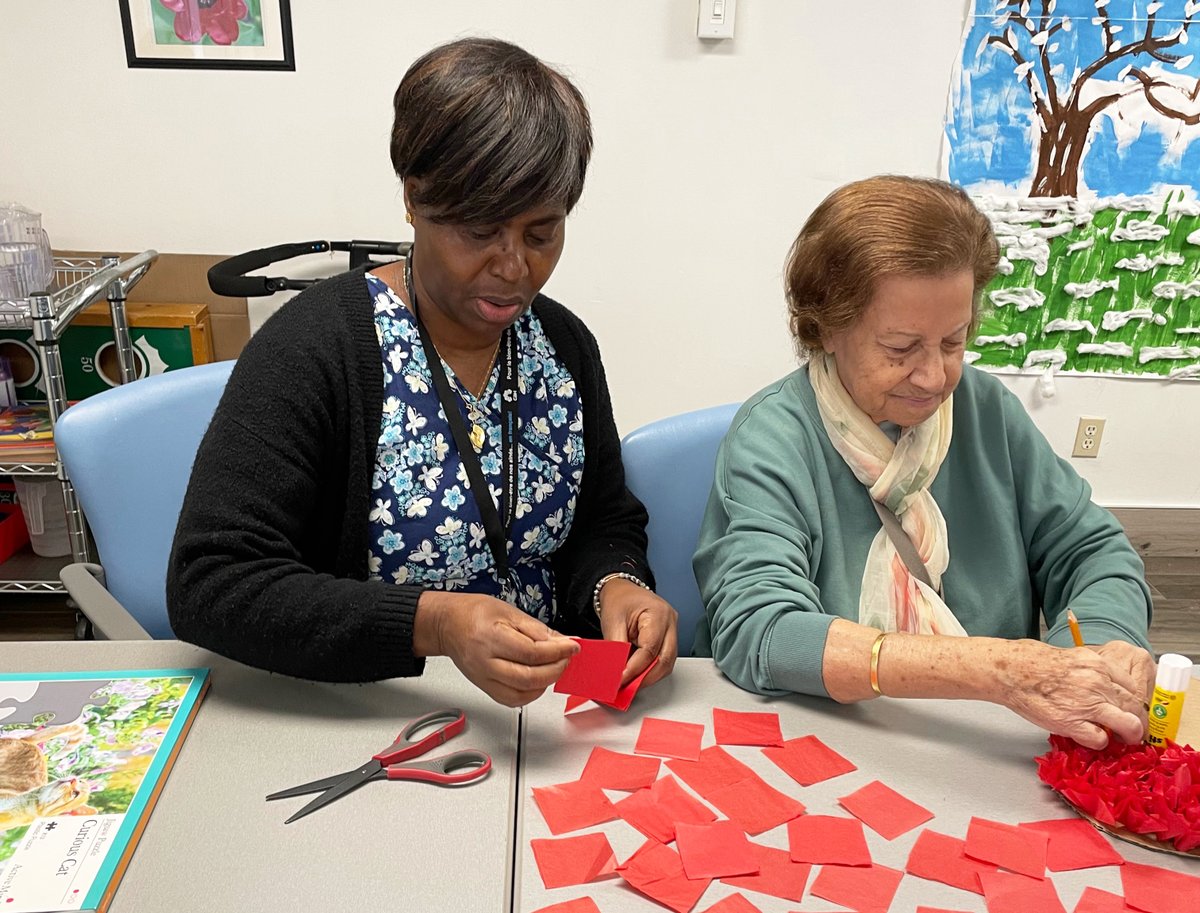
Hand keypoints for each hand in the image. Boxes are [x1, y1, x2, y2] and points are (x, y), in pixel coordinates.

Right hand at [415, 591, 578, 706]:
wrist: (448, 625)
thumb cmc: (474, 614)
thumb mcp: (509, 611)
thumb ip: (538, 629)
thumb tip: (563, 641)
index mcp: (490, 638)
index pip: (531, 652)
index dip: (558, 651)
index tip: (573, 646)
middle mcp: (485, 663)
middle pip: (528, 678)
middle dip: (555, 670)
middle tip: (566, 658)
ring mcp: (483, 679)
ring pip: (521, 694)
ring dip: (545, 684)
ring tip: (553, 668)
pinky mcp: (485, 688)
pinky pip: (512, 700)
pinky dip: (530, 694)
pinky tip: (538, 681)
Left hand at [598, 578, 677, 687]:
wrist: (622, 591)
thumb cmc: (619, 601)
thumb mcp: (613, 621)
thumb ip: (617, 648)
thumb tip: (617, 672)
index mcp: (659, 613)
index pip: (650, 648)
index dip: (635, 668)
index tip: (621, 679)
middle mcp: (671, 623)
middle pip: (665, 660)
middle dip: (646, 678)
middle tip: (627, 688)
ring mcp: (672, 631)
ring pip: (667, 663)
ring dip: (649, 677)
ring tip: (631, 685)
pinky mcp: (668, 639)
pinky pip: (663, 660)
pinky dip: (650, 671)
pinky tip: (637, 676)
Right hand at [993, 639, 1149, 748]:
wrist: (1010, 671)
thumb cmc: (1033, 662)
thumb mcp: (1073, 656)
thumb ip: (1094, 671)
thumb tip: (1107, 686)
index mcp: (1099, 665)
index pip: (1133, 687)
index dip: (1136, 701)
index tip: (1133, 708)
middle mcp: (1098, 684)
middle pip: (1136, 707)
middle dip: (1139, 720)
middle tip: (1135, 729)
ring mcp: (1088, 705)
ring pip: (1129, 725)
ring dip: (1130, 735)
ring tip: (1125, 739)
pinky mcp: (1072, 723)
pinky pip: (1100, 740)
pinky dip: (1100, 742)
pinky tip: (1091, 736)